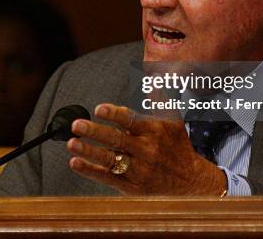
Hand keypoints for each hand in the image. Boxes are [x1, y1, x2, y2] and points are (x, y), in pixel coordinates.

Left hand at [67, 103, 226, 195]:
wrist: (191, 182)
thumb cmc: (177, 146)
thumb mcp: (173, 120)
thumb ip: (159, 98)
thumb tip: (155, 75)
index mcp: (154, 130)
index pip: (131, 120)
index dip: (115, 114)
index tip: (99, 109)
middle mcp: (146, 150)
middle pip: (117, 140)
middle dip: (95, 132)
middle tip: (76, 124)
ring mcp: (138, 170)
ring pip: (110, 160)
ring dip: (89, 152)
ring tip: (72, 143)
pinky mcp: (132, 187)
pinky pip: (108, 178)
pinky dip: (91, 171)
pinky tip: (75, 162)